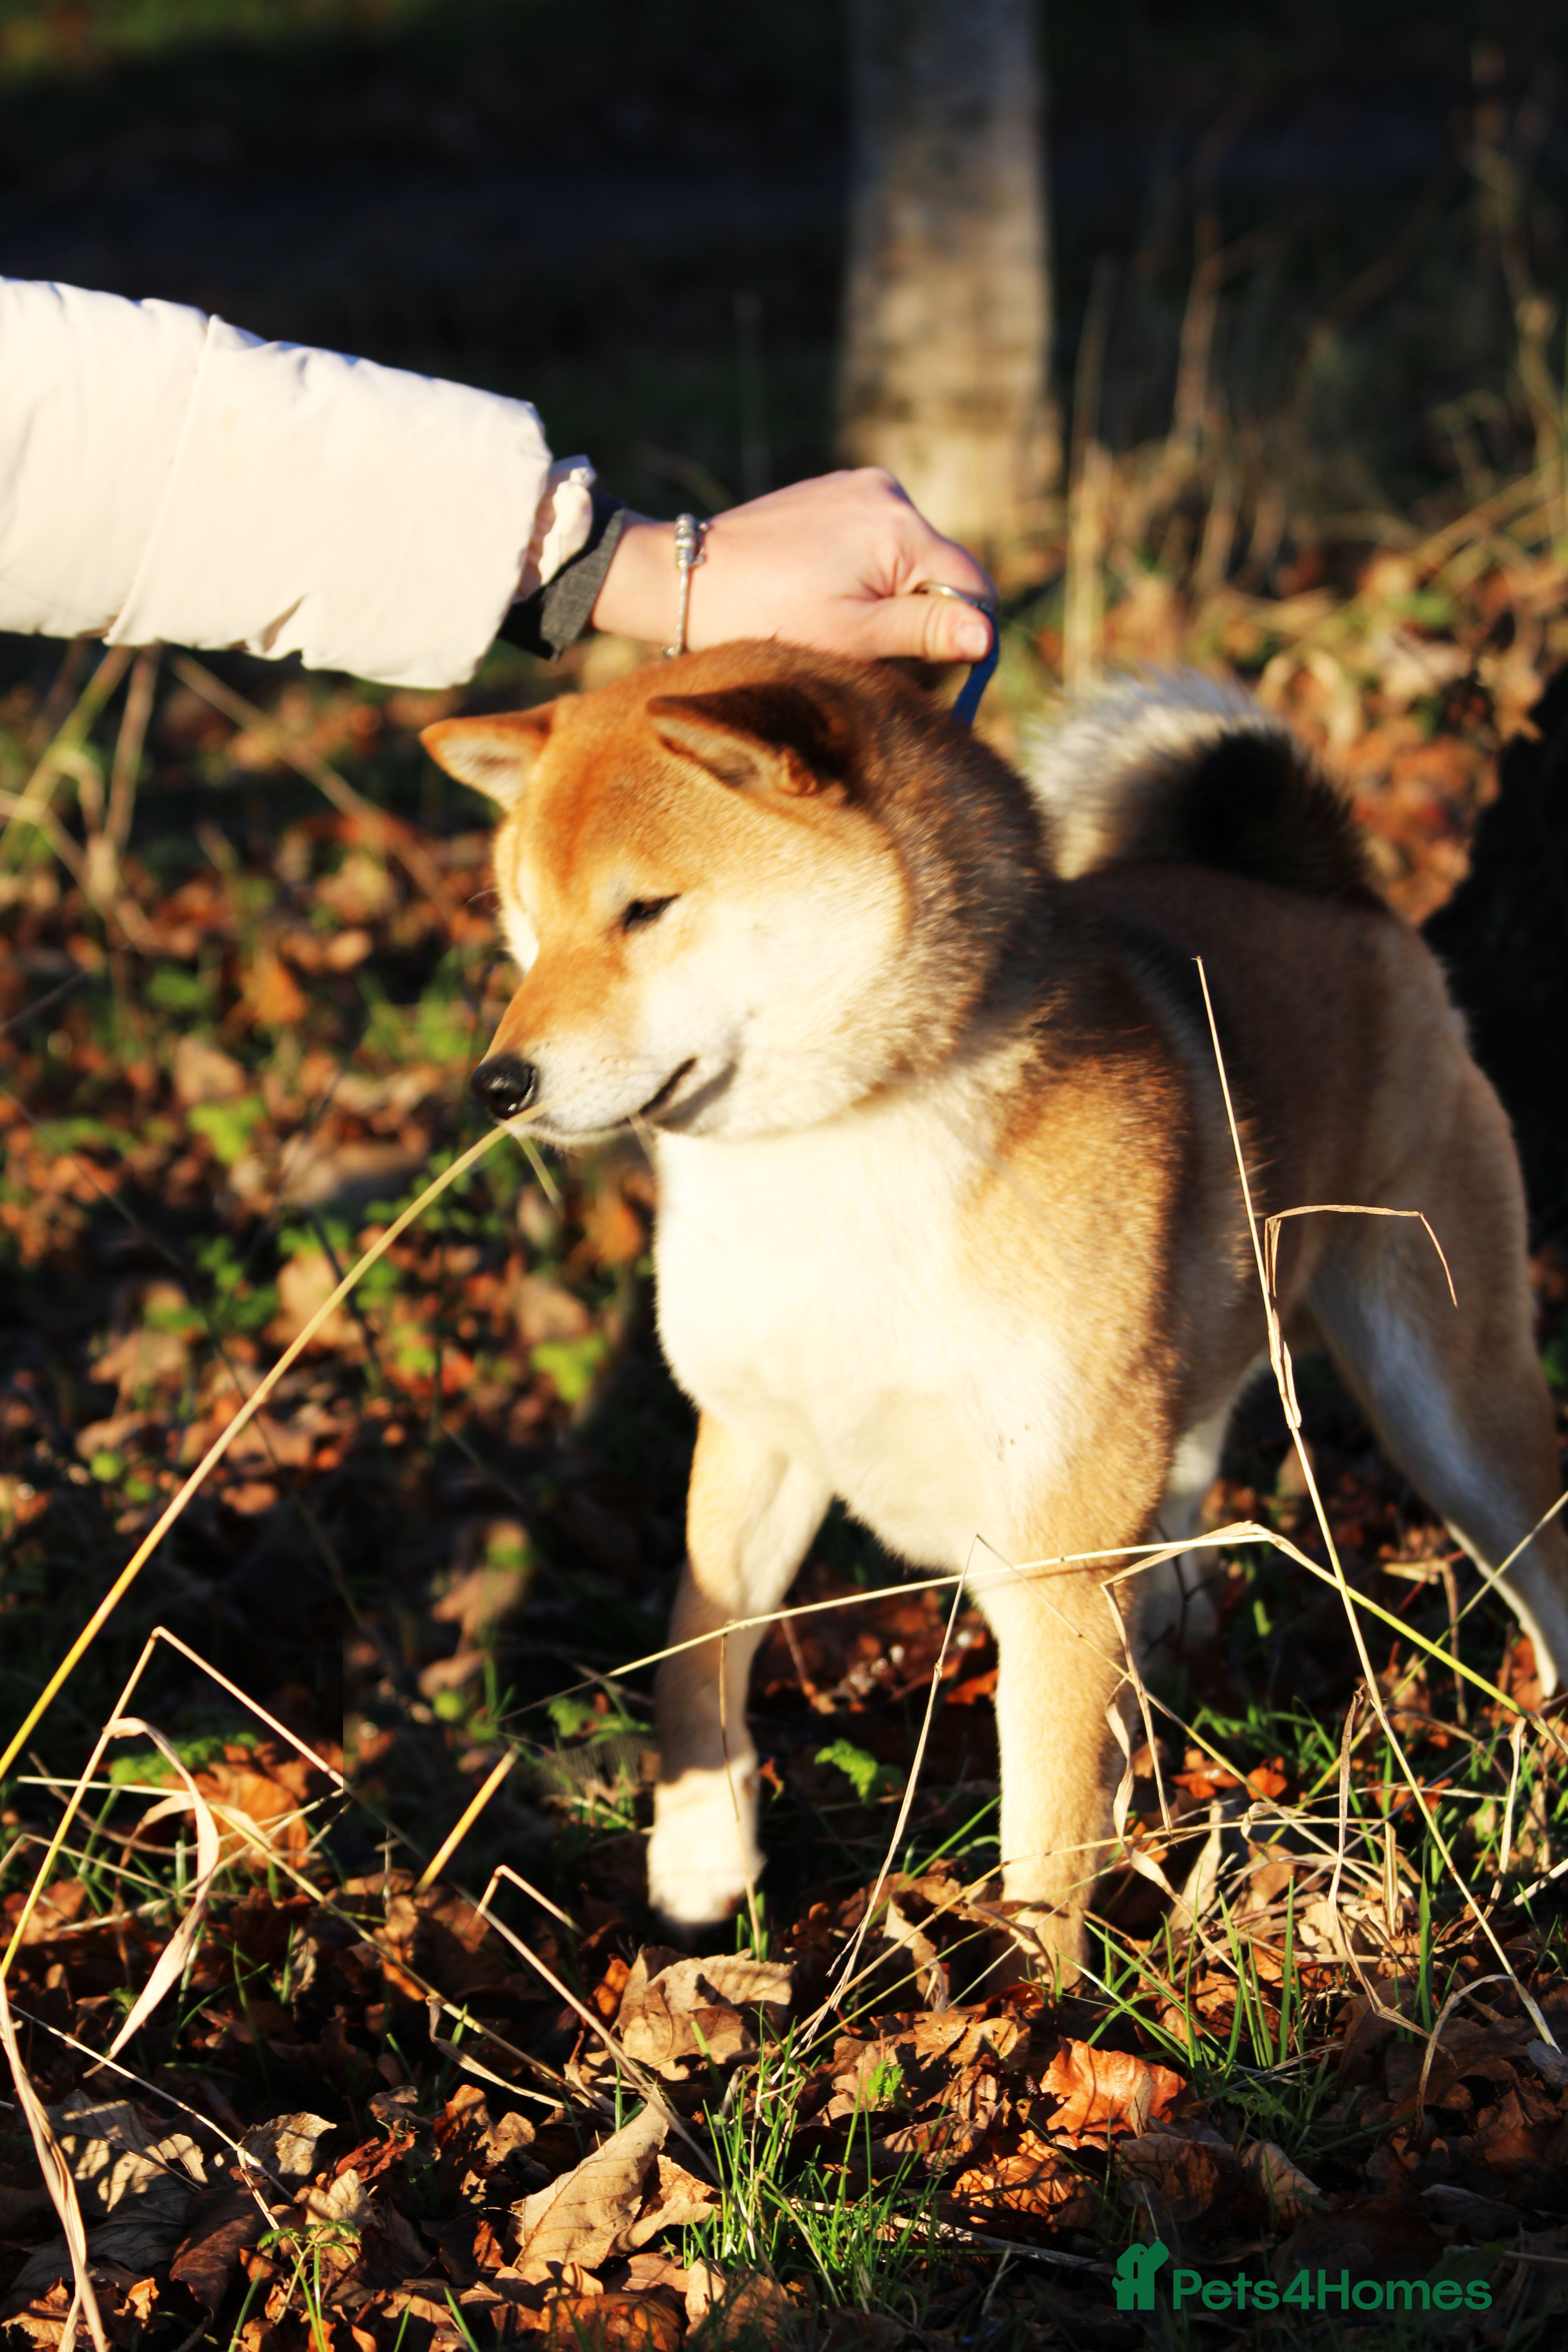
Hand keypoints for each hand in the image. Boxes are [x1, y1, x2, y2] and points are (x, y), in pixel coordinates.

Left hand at [589, 468, 995, 663]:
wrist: (688, 580)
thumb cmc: (768, 618)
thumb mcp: (855, 639)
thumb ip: (925, 632)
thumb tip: (988, 636)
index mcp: (901, 527)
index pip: (973, 586)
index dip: (964, 636)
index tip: (930, 671)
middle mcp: (888, 493)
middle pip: (941, 571)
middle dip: (919, 617)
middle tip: (867, 650)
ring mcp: (859, 486)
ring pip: (909, 558)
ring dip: (890, 597)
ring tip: (836, 620)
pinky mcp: (834, 492)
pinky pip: (876, 541)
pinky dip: (864, 574)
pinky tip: (821, 592)